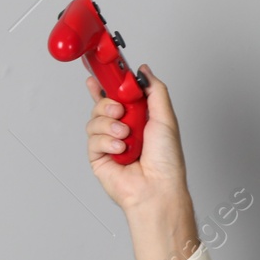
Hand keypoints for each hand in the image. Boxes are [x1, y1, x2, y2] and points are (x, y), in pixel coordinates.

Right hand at [85, 64, 189, 213]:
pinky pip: (93, 139)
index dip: (105, 84)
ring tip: (125, 136)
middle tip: (120, 111)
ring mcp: (110, 143)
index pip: (117, 96)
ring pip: (94, 120)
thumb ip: (155, 91)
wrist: (157, 188)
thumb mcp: (166, 118)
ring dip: (110, 125)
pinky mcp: (98, 157)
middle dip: (108, 104)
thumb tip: (145, 71)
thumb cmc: (166, 161)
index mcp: (139, 118)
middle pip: (102, 104)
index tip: (98, 74)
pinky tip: (121, 150)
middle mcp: (123, 129)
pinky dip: (107, 142)